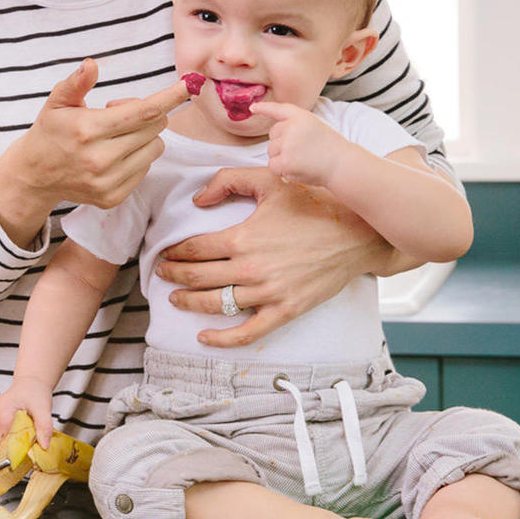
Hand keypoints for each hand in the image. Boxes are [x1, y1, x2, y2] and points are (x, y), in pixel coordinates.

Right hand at [0, 61, 189, 244]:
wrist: (35, 175)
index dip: (170, 97)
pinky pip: (145, 169)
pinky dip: (137, 157)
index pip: (143, 111)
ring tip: (116, 136)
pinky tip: (114, 155)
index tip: (189, 85)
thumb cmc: (50, 132)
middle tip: (119, 113)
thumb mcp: (57, 102)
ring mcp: (107, 181)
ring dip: (145, 137)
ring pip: (155, 148)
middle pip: (154, 127)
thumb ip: (76, 83)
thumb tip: (91, 64)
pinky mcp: (113, 198)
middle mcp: (100, 158)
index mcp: (88, 130)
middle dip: (148, 113)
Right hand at [0, 382, 52, 447]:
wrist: (31, 382)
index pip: (5, 440)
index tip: (30, 447)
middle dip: (16, 446)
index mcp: (2, 412)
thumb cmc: (34, 391)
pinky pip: (0, 436)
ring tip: (25, 434)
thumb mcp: (43, 408)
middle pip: (1, 443)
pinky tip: (20, 432)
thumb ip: (44, 427)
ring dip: (13, 442)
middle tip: (31, 440)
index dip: (18, 447)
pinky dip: (10, 438)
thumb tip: (44, 445)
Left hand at [153, 168, 390, 346]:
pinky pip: (246, 333)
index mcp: (242, 236)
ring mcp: (268, 293)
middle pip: (196, 277)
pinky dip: (222, 339)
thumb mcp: (270, 179)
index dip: (172, 252)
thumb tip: (198, 200)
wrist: (358, 232)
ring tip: (175, 298)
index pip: (193, 249)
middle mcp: (251, 268)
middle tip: (161, 273)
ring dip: (188, 303)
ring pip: (215, 304)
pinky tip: (204, 337)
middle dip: (172, 275)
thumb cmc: (315, 203)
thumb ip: (228, 181)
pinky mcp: (285, 311)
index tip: (163, 253)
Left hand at [256, 101, 357, 187]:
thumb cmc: (331, 149)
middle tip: (303, 151)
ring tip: (303, 160)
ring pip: (271, 151)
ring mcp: (287, 144)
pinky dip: (281, 170)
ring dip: (282, 158)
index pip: (279, 109)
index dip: (264, 108)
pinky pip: (272, 165)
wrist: (342, 165)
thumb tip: (276, 137)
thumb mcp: (314, 127)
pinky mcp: (285, 161)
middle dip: (281, 144)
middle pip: (273, 135)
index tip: (253, 108)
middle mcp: (292, 127)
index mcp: (301, 116)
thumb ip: (296, 127)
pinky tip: (297, 169)